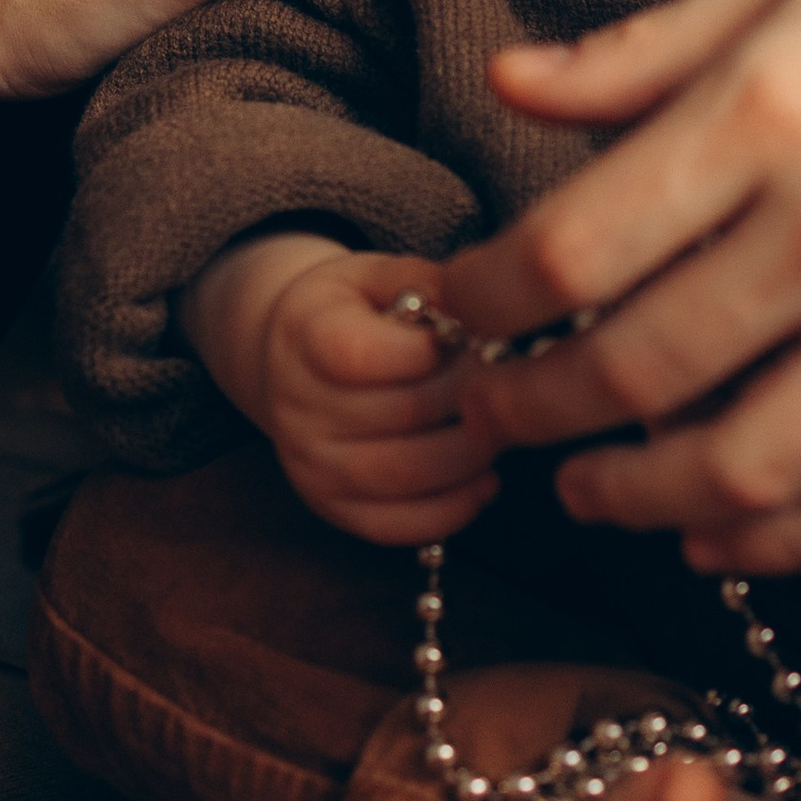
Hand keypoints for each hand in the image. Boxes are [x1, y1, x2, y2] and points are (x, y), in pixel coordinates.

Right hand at [184, 232, 496, 544]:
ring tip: (501, 426)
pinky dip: (452, 510)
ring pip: (403, 475)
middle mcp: (296, 406)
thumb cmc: (349, 311)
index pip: (358, 354)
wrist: (291, 361)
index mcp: (304, 335)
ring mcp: (310, 464)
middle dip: (468, 397)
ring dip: (469, 455)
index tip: (470, 335)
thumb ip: (423, 283)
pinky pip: (395, 525)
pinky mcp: (331, 507)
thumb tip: (484, 305)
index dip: (426, 350)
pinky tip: (484, 480)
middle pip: (398, 415)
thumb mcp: (374, 276)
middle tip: (508, 379)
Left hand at [442, 0, 800, 575]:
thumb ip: (648, 49)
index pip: (573, 244)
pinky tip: (716, 539)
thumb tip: (510, 84)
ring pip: (736, 470)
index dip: (489, 299)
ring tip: (589, 493)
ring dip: (635, 502)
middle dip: (533, 411)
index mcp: (771, 110)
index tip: (460, 311)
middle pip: (632, 371)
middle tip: (493, 416)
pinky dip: (770, 543)